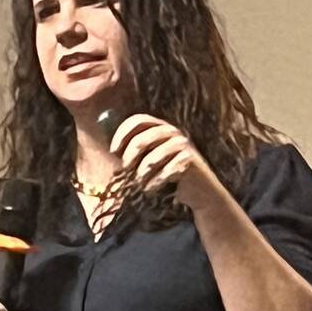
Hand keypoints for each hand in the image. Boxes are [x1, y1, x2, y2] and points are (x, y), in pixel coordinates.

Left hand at [109, 114, 223, 210]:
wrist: (199, 190)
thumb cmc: (169, 175)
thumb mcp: (151, 159)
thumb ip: (136, 151)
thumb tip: (111, 150)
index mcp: (161, 126)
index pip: (138, 120)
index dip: (122, 134)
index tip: (113, 151)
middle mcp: (172, 131)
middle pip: (141, 140)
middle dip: (129, 159)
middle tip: (126, 172)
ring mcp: (182, 144)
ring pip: (150, 160)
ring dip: (141, 176)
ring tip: (140, 185)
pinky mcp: (189, 160)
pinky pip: (163, 173)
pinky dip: (153, 185)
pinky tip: (150, 191)